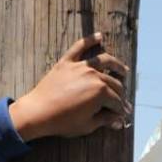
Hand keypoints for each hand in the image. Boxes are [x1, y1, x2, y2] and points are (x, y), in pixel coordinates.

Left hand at [8, 33, 130, 141]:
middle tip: (122, 100)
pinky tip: (99, 36)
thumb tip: (118, 122)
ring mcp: (80, 66)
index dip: (121, 109)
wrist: (37, 112)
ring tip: (123, 70)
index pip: (116, 101)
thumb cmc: (62, 122)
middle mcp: (94, 75)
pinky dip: (90, 40)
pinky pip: (79, 47)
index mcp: (101, 92)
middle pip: (113, 82)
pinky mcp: (67, 62)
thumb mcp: (87, 125)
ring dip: (116, 65)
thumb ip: (105, 120)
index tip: (124, 114)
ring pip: (103, 61)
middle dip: (120, 94)